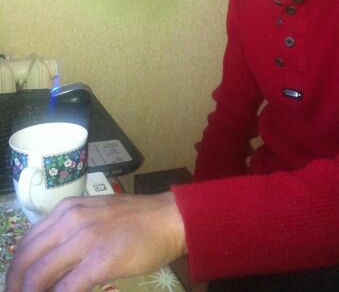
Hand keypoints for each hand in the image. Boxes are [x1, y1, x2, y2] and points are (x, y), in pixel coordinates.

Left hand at [6, 192, 186, 291]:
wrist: (169, 218)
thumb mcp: (95, 215)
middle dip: (15, 286)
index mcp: (68, 209)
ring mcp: (86, 239)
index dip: (15, 270)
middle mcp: (71, 220)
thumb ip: (70, 232)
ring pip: (39, 275)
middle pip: (26, 259)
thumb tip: (48, 264)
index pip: (27, 242)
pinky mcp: (101, 260)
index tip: (15, 287)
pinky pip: (66, 288)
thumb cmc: (135, 218)